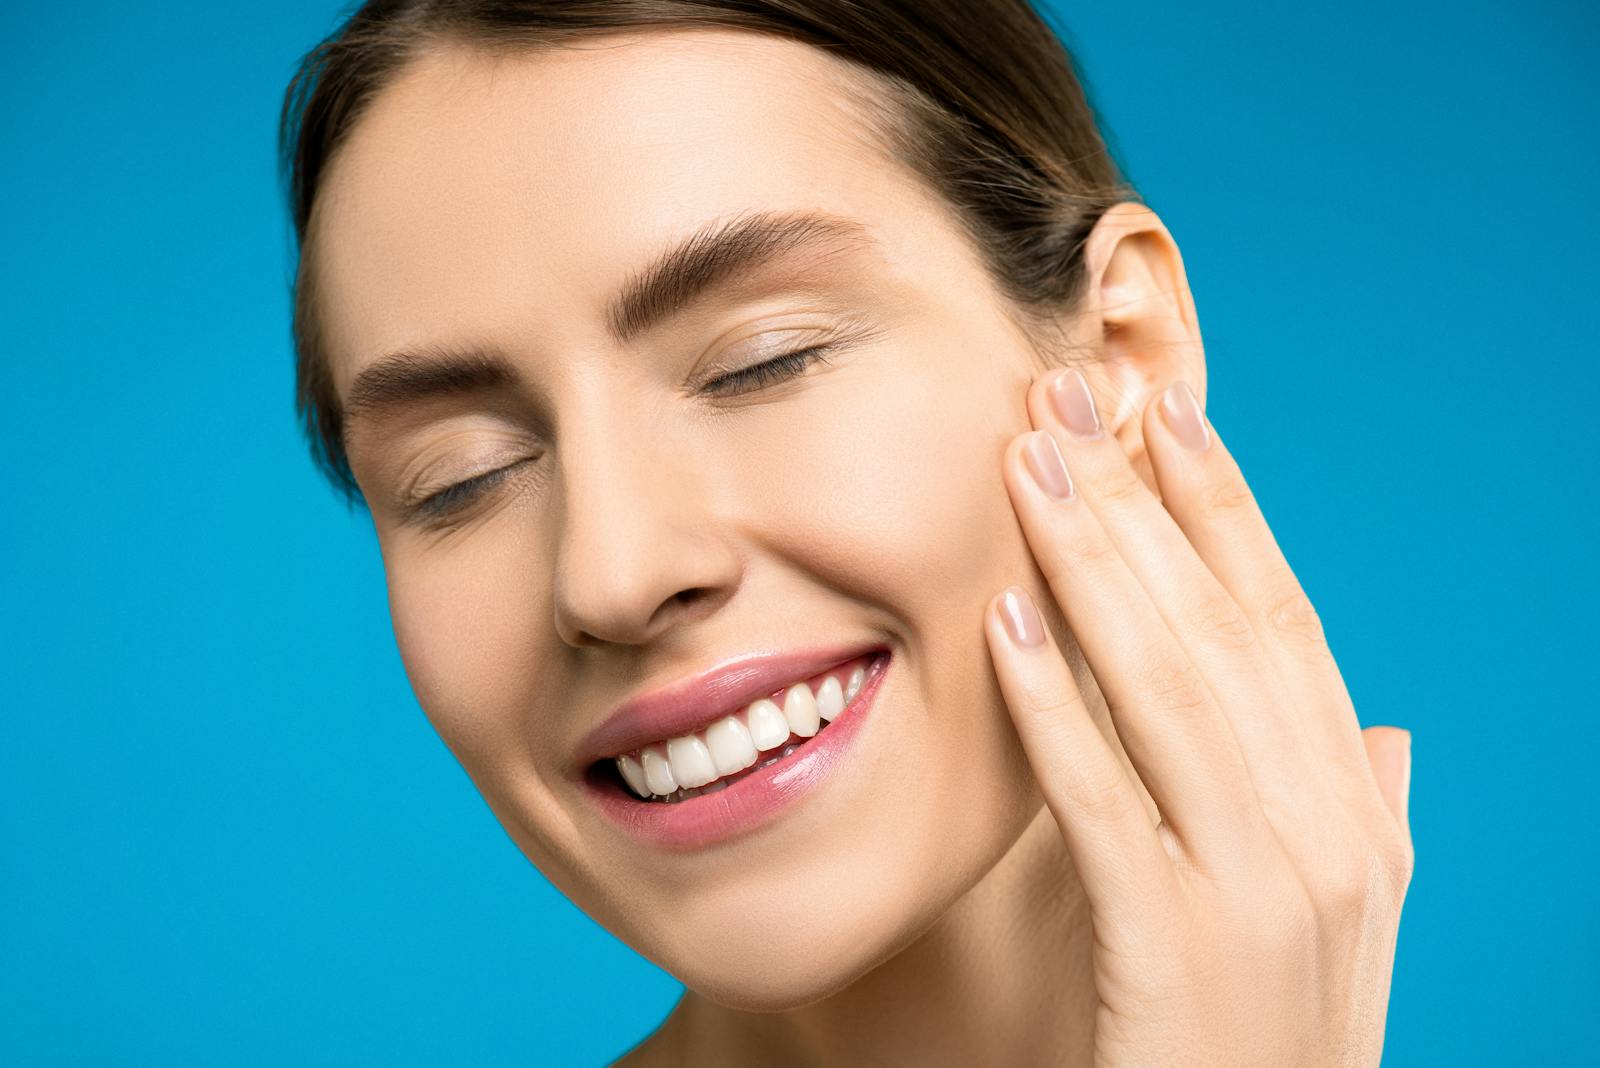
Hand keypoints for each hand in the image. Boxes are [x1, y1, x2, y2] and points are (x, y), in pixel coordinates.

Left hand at [983, 368, 1414, 1066]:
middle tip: (1066, 401)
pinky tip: (1003, 627)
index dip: (1223, 514)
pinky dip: (1056, 710)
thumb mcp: (1335, 926)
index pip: (1284, 627)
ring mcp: (1263, 896)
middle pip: (1223, 632)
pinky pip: (1103, 807)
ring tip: (1028, 468)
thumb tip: (1381, 728)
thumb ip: (1359, 816)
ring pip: (1170, 692)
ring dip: (1094, 568)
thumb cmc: (1269, 1043)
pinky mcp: (1178, 957)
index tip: (1163, 415)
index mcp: (1356, 815)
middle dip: (1141, 506)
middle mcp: (1329, 839)